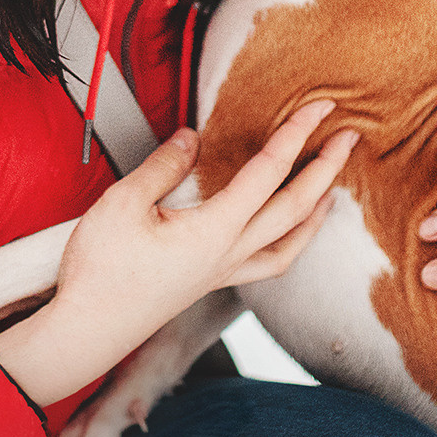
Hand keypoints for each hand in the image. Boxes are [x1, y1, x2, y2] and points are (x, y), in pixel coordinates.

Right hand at [0, 100, 354, 405]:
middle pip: (295, 208)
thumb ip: (164, 166)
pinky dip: (289, 243)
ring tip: (333, 189)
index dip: (295, 134)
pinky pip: (267, 263)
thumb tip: (193, 139)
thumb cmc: (100, 272)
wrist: (85, 329)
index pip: (268, 172)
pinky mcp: (209, 284)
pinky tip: (284, 233)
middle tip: (350, 138)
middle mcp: (228, 255)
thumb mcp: (123, 203)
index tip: (318, 107)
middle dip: (326, 170)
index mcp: (214, 231)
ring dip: (317, 212)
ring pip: (289, 244)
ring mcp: (222, 274)